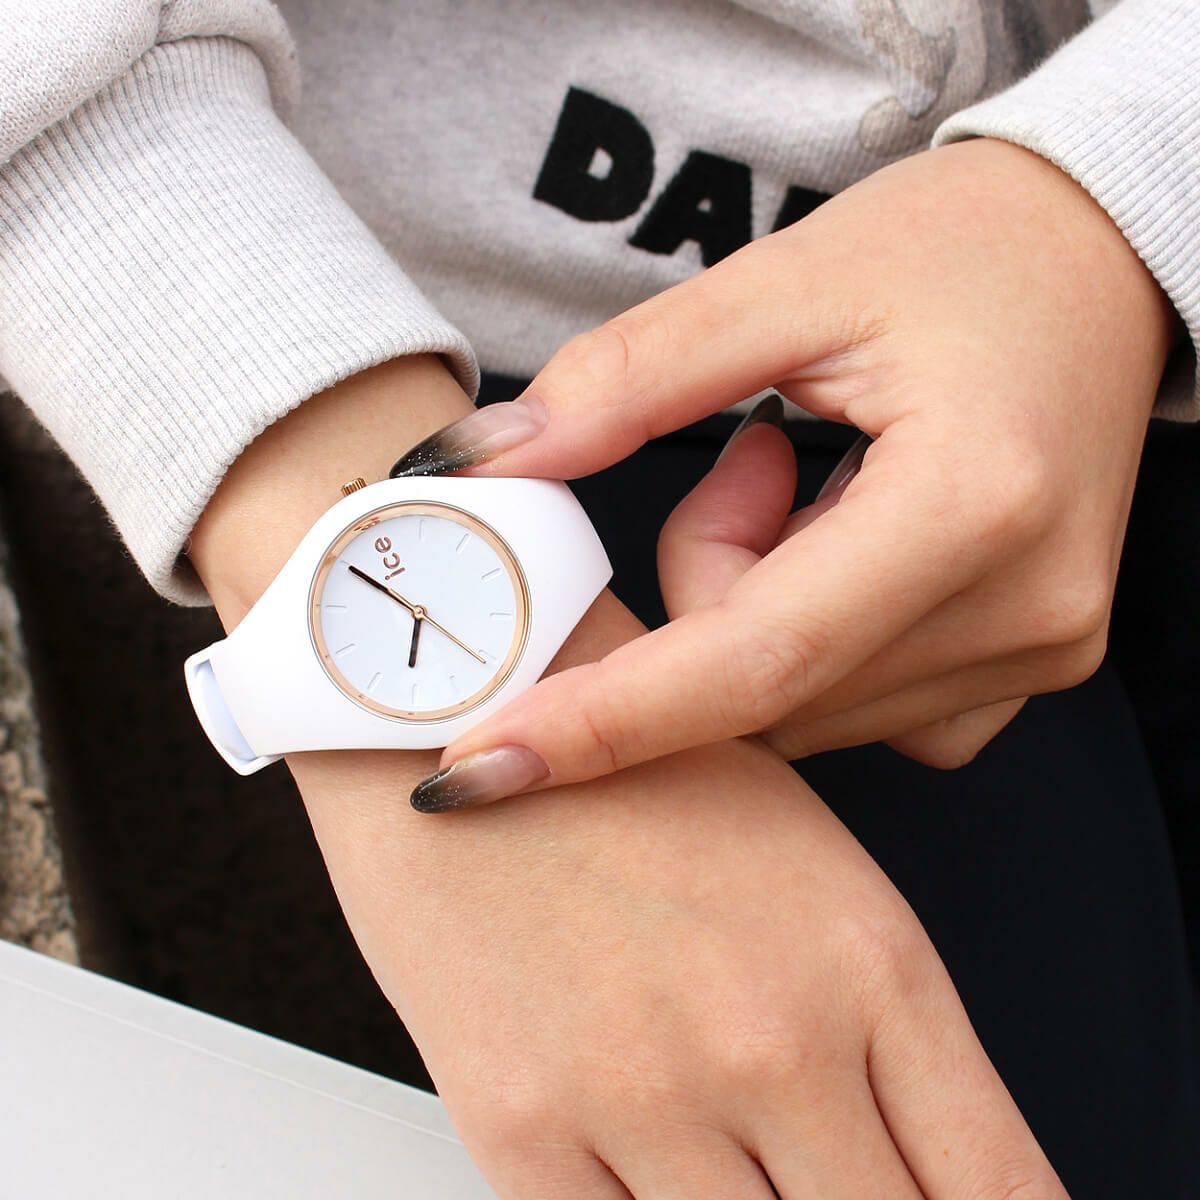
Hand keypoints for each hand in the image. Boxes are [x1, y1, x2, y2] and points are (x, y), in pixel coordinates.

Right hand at [291, 598, 1064, 1199]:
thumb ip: (880, 1028)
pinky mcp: (518, 1126)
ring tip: (733, 1168)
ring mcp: (644, 1093)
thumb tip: (912, 1158)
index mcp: (868, 963)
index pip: (997, 1190)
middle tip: (829, 1178)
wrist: (460, 706)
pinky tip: (647, 1175)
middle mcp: (771, 1040)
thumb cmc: (632, 766)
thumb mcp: (807, 865)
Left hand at [396, 138, 1176, 793]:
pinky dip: (807, 638)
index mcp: (971, 502)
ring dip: (754, 606)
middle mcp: (1021, 608)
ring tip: (809, 479)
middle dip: (701, 587)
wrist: (1100, 260)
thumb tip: (488, 468)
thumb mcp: (786, 283)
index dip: (609, 719)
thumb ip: (626, 380)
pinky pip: (859, 704)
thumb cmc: (960, 249)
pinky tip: (846, 538)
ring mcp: (1037, 649)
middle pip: (765, 688)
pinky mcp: (1029, 660)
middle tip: (744, 462)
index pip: (756, 659)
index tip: (484, 761)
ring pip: (800, 704)